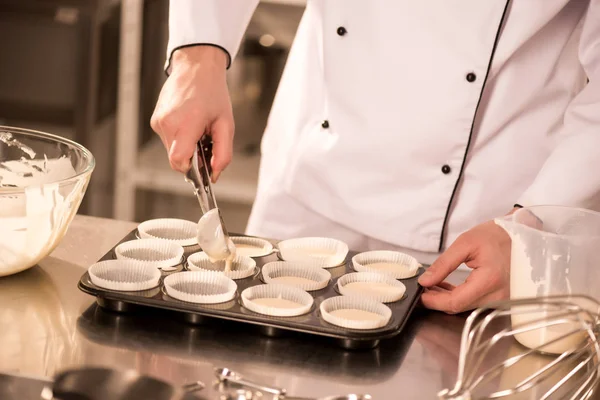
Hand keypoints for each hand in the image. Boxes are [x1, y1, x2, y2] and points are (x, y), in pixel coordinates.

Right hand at [151, 46, 233, 180]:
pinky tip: (188, 123)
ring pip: (171, 150)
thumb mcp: (226, 124)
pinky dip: (179, 138)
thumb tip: (215, 175)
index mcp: (186, 123)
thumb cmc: (212, 93)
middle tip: (205, 141)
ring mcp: (158, 122)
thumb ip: (223, 154)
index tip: (202, 164)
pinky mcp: (155, 120)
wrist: (196, 67)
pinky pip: (167, 139)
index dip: (191, 168)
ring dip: (185, 146)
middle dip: (191, 157)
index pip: (179, 161)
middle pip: (176, 159)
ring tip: (197, 128)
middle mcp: (167, 123)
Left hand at [418, 218, 511, 313]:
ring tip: (431, 285)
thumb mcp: (465, 244)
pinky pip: (474, 303)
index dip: (434, 301)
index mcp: (489, 280)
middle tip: (423, 287)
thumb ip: (443, 264)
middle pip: (460, 307)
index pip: (456, 301)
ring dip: (446, 299)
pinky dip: (458, 297)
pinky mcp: (499, 298)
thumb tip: (425, 281)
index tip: (420, 294)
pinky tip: (445, 287)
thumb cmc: (495, 236)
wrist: (520, 235)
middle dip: (437, 300)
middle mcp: (498, 295)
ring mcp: (501, 299)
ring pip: (465, 307)